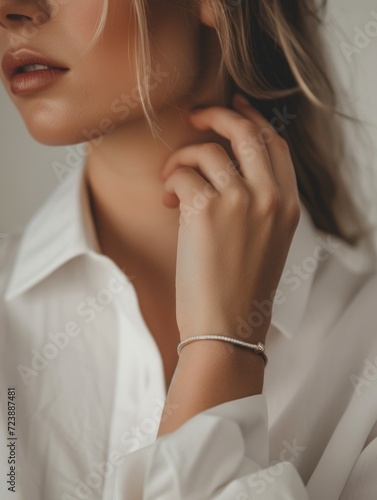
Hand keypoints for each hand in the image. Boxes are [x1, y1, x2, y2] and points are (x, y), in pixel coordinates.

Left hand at [161, 94, 300, 344]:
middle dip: (218, 115)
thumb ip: (256, 202)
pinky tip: (168, 202)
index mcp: (287, 205)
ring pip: (207, 152)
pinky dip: (170, 182)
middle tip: (195, 117)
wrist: (226, 327)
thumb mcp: (265, 241)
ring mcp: (240, 201)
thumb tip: (225, 167)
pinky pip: (182, 175)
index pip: (275, 145)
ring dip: (182, 160)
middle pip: (246, 132)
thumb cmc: (239, 289)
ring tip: (172, 183)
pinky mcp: (206, 210)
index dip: (253, 120)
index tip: (233, 108)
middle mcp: (269, 197)